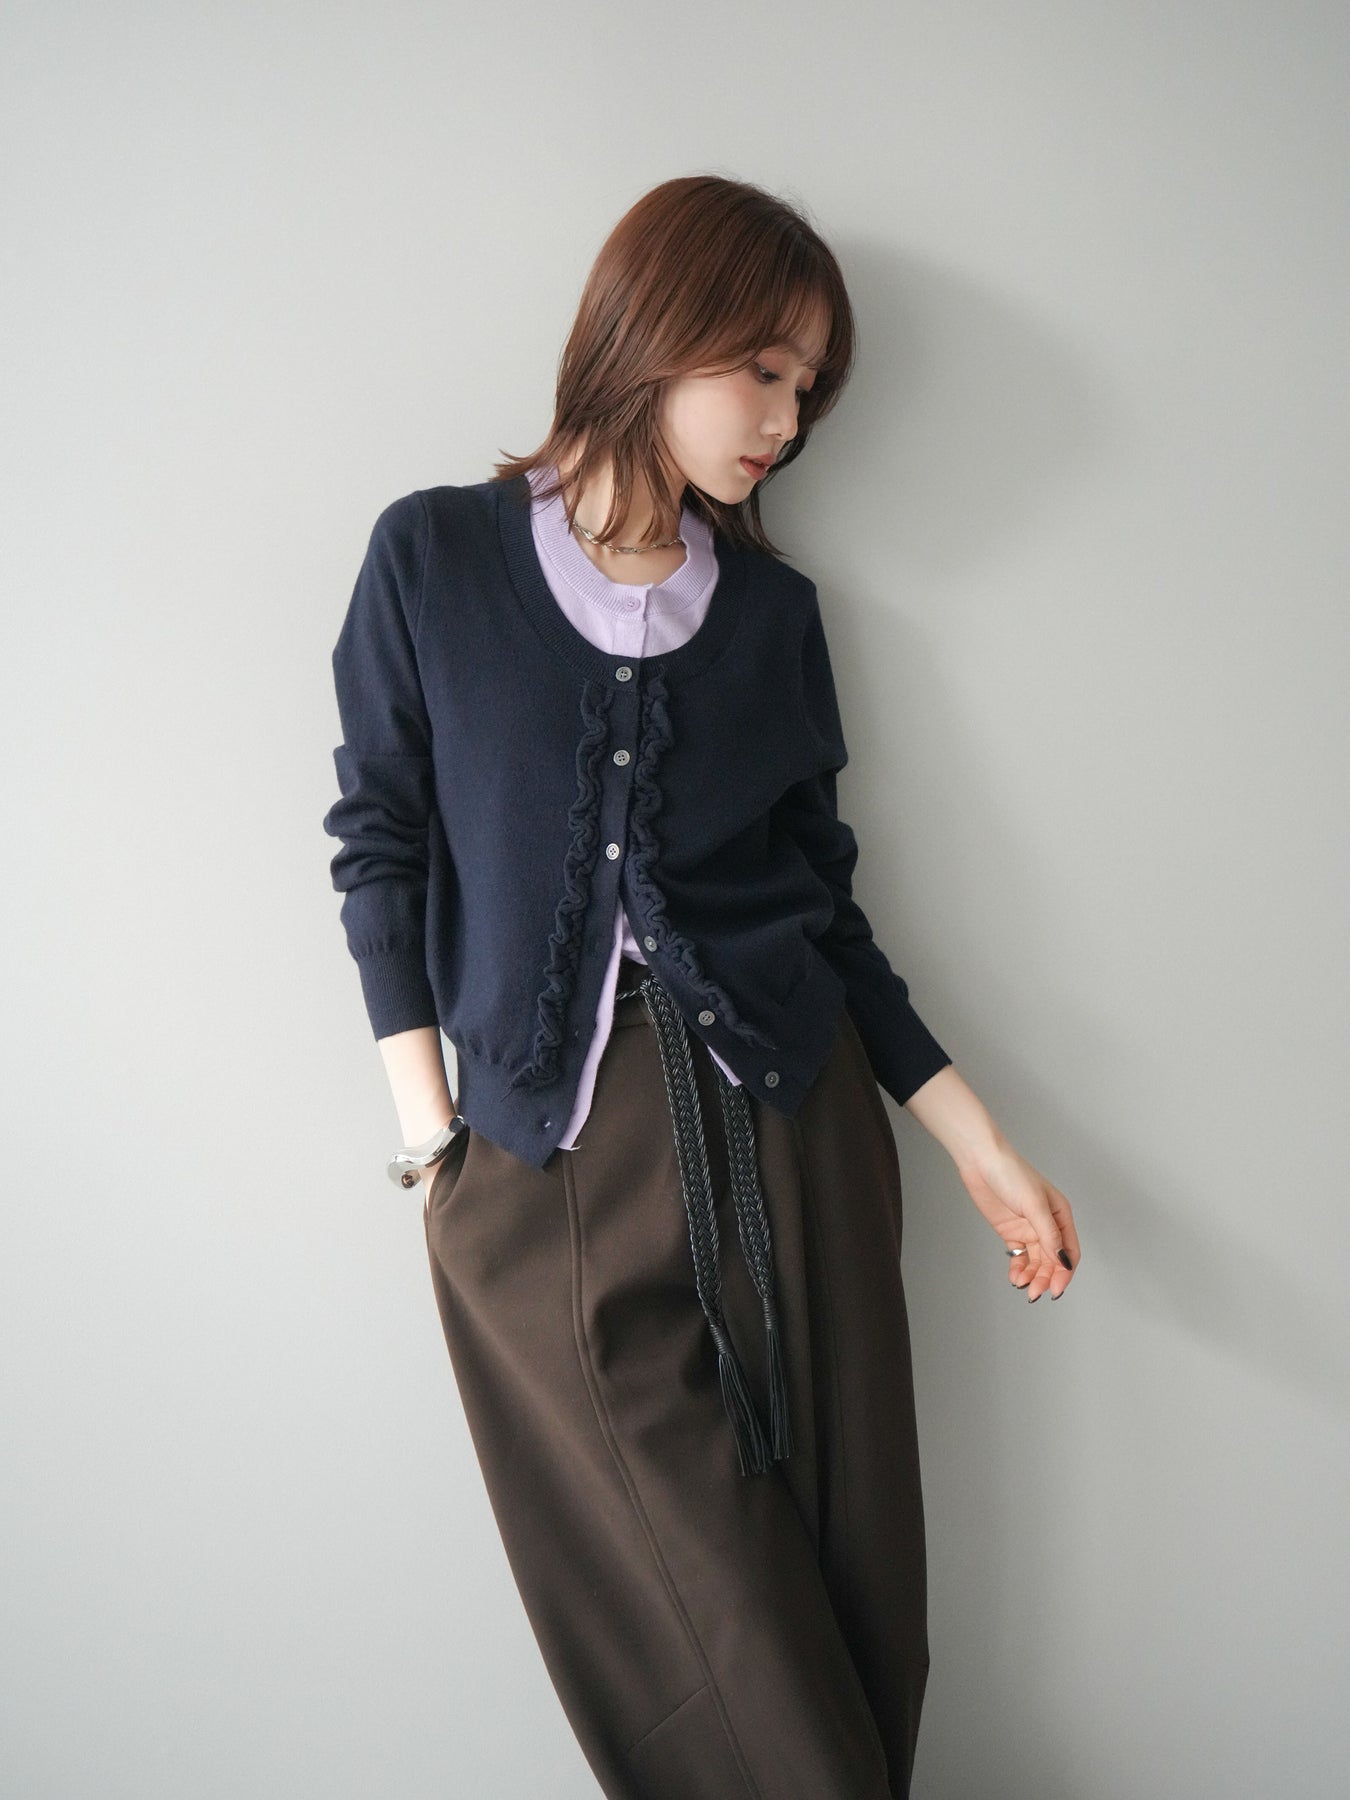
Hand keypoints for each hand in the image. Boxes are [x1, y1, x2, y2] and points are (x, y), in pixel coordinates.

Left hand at [954, 1139, 1080, 1300]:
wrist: (980, 1160)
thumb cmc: (1012, 1173)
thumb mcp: (1035, 1204)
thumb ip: (1049, 1234)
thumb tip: (1063, 1261)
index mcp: (1060, 1215)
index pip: (1069, 1251)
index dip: (1065, 1272)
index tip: (1056, 1289)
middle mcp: (1047, 1224)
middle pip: (1052, 1260)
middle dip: (1046, 1278)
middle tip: (1034, 1292)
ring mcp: (1028, 1228)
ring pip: (1036, 1261)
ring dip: (1032, 1276)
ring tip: (1022, 1286)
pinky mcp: (1011, 1231)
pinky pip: (1019, 1256)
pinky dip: (1018, 1268)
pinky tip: (1015, 1277)